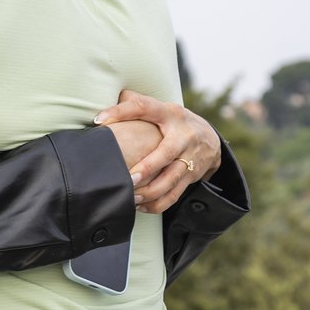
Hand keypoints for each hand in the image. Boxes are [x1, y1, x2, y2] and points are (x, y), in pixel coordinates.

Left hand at [95, 90, 221, 214]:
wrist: (211, 138)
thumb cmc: (173, 122)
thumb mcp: (160, 108)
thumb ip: (135, 103)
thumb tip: (105, 105)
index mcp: (169, 113)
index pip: (143, 107)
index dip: (121, 111)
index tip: (99, 120)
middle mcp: (183, 135)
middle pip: (165, 153)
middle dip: (147, 168)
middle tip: (128, 178)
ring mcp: (190, 157)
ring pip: (171, 179)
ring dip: (150, 192)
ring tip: (131, 197)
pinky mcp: (192, 175)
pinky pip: (174, 194)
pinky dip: (157, 204)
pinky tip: (141, 206)